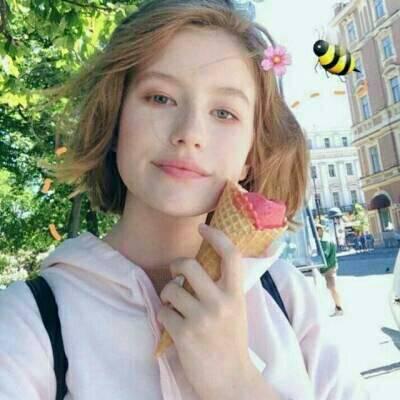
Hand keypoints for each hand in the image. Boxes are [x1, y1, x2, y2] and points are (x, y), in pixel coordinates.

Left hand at [157, 224, 253, 398]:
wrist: (231, 382)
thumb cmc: (232, 343)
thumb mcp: (237, 310)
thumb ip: (224, 288)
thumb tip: (203, 265)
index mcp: (236, 295)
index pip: (230, 255)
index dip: (216, 236)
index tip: (203, 228)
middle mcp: (220, 302)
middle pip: (189, 266)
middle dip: (176, 265)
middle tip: (175, 272)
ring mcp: (201, 318)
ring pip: (171, 289)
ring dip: (167, 294)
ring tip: (173, 304)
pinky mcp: (184, 335)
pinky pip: (163, 312)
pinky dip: (164, 315)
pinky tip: (173, 324)